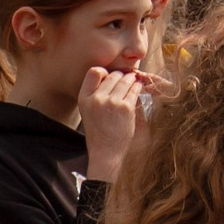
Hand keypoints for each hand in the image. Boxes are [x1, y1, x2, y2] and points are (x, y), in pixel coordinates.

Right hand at [77, 66, 148, 181]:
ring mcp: (111, 102)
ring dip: (131, 80)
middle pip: (113, 75)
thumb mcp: (88, 111)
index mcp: (84, 98)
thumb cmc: (99, 132)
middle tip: (127, 79)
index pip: (94, 71)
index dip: (105, 72)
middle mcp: (96, 98)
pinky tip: (138, 89)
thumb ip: (95, 94)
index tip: (111, 78)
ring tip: (134, 82)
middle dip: (121, 76)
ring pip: (125, 81)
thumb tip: (111, 75)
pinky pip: (134, 90)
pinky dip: (137, 88)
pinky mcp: (125, 108)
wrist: (106, 152)